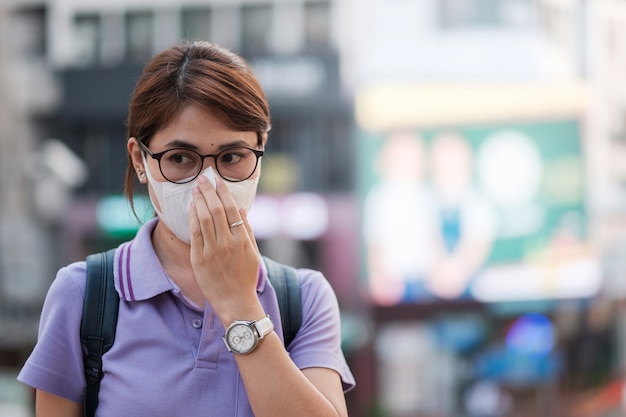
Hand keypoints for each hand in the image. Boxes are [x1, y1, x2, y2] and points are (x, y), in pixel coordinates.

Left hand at [189, 174, 260, 322]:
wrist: (235, 301)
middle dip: (209, 191)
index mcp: (242, 239)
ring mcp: (212, 251)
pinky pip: (195, 233)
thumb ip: (247, 229)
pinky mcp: (199, 259)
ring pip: (204, 219)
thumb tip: (241, 208)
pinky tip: (191, 207)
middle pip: (216, 210)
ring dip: (199, 200)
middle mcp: (227, 243)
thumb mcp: (253, 252)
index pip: (231, 209)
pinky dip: (193, 217)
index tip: (218, 180)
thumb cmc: (245, 277)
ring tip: (196, 188)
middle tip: (203, 178)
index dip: (223, 193)